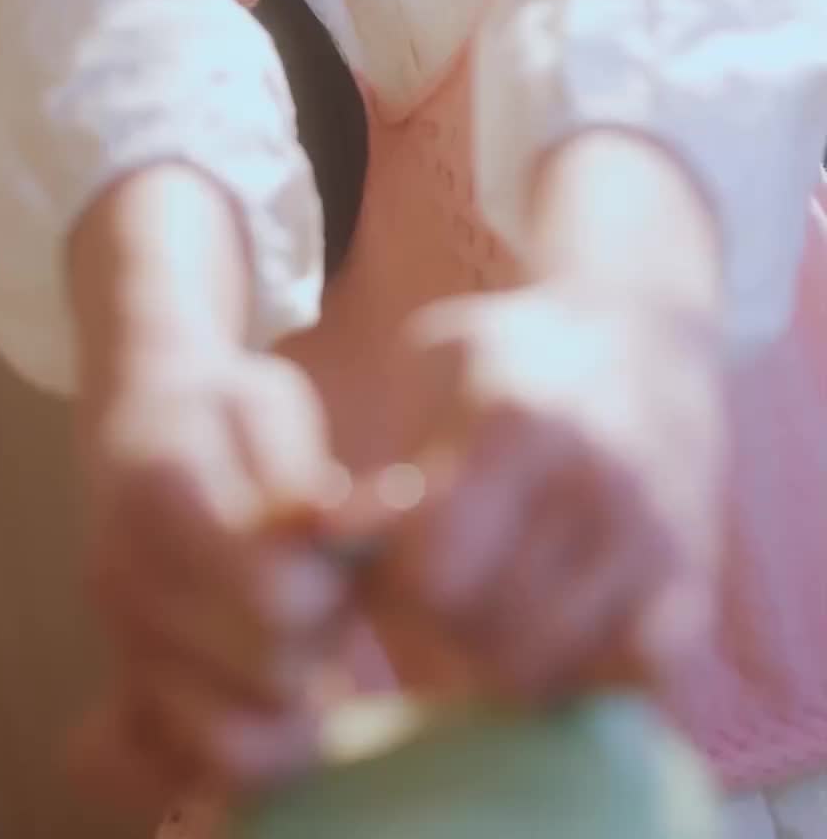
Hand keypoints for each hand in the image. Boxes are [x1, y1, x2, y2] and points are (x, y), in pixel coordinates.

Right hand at [67, 343, 350, 819]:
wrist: (137, 418)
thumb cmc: (222, 409)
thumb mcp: (267, 404)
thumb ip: (305, 479)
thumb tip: (351, 532)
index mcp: (159, 492)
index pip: (274, 596)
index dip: (329, 588)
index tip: (335, 555)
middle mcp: (122, 577)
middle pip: (266, 673)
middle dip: (320, 641)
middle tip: (326, 593)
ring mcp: (118, 639)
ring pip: (228, 742)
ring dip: (287, 701)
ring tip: (299, 636)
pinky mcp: (124, 683)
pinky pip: (185, 766)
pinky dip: (240, 744)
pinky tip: (265, 684)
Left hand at [355, 282, 723, 709]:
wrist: (647, 336)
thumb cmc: (515, 356)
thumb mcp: (435, 367)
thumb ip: (387, 459)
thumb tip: (325, 543)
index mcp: (520, 420)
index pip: (436, 568)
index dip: (393, 582)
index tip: (388, 556)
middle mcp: (598, 482)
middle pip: (484, 630)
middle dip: (439, 626)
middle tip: (433, 591)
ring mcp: (653, 539)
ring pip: (547, 670)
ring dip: (500, 661)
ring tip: (486, 609)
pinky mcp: (693, 584)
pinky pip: (623, 683)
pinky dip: (578, 676)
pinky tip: (550, 628)